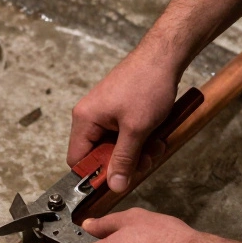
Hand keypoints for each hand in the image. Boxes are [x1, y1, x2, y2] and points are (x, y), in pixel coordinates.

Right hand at [69, 49, 178, 191]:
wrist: (164, 57)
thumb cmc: (147, 84)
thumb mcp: (137, 130)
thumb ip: (124, 160)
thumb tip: (115, 185)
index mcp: (85, 119)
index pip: (77, 159)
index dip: (94, 174)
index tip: (115, 181)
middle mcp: (90, 116)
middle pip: (99, 155)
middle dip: (124, 161)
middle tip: (145, 160)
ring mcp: (105, 113)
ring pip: (116, 146)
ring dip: (137, 151)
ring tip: (155, 144)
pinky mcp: (119, 110)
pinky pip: (125, 135)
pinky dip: (141, 139)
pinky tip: (156, 135)